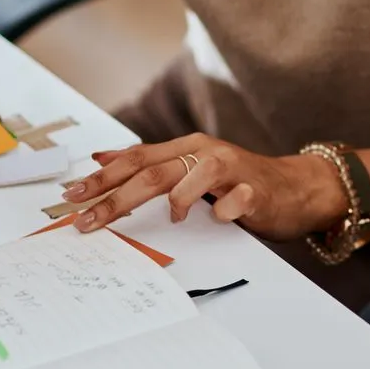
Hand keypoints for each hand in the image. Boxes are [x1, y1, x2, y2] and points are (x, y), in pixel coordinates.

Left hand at [62, 135, 348, 240]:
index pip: (135, 159)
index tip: (71, 195)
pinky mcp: (256, 191)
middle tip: (86, 219)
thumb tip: (102, 157)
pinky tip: (220, 218)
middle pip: (152, 172)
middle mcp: (205, 153)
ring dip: (176, 201)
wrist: (298, 188)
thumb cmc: (239, 183)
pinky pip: (234, 200)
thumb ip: (152, 164)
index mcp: (187, 148)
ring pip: (191, 177)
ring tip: (173, 219)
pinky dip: (223, 211)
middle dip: (114, 197)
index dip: (102, 177)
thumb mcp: (192, 168)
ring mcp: (233, 170)